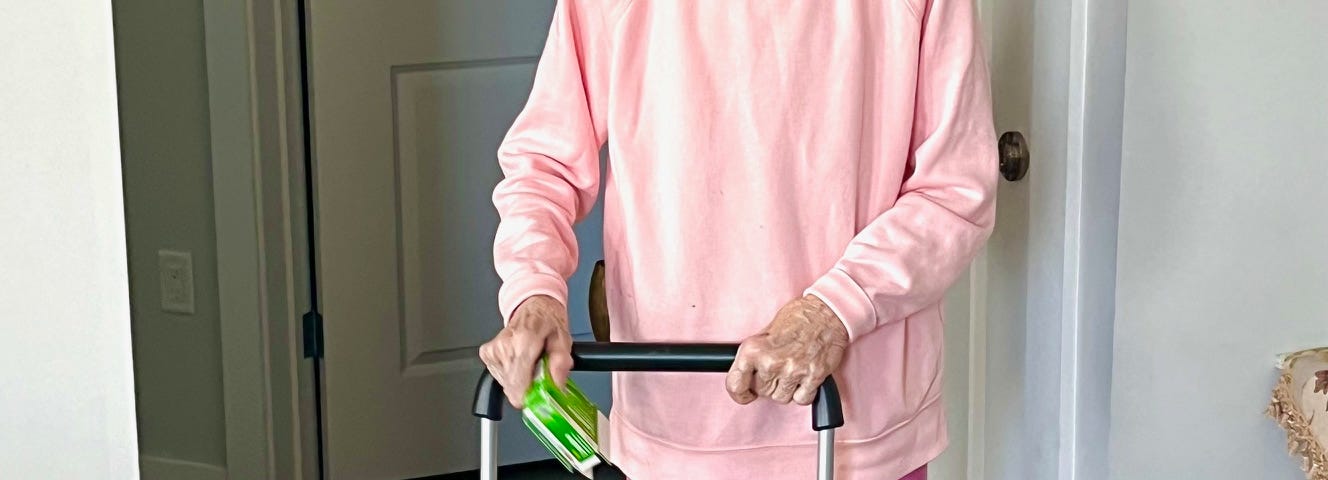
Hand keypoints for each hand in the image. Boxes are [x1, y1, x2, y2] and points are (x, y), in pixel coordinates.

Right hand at [478, 295, 572, 407]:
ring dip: (521, 380)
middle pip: (513, 388)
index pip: (519, 385)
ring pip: (506, 385)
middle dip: (529, 387)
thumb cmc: (547, 322)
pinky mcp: (486, 354)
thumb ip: (561, 363)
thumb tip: (556, 384)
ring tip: (530, 363)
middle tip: (539, 372)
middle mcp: (504, 346)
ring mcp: (493, 350)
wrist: (533, 306)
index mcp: (524, 340)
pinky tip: (520, 362)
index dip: (531, 396)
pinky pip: (500, 377)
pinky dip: (512, 374)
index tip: (541, 393)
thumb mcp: (564, 340)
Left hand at [726, 295, 848, 404]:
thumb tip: (747, 375)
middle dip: (768, 384)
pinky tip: (804, 377)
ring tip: (792, 370)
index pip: (736, 384)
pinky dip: (803, 393)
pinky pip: (801, 399)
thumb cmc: (798, 317)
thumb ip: (754, 355)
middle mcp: (772, 361)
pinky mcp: (813, 376)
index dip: (740, 393)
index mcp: (754, 349)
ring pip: (781, 398)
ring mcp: (793, 371)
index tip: (745, 394)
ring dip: (786, 389)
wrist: (827, 312)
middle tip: (778, 369)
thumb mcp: (765, 330)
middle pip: (761, 392)